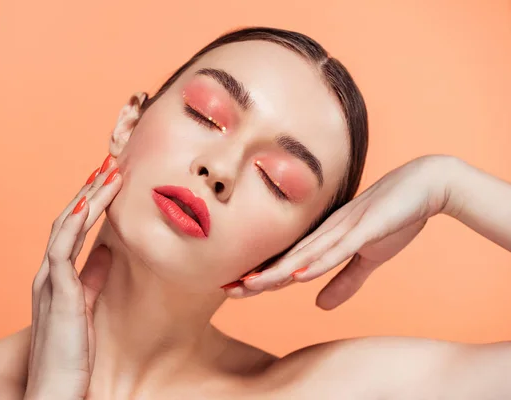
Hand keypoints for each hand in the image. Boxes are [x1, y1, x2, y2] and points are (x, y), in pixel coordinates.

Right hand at [24, 154, 120, 399]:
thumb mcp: (88, 305)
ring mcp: (49, 279)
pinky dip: (74, 223)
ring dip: (87, 197)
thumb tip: (108, 252)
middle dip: (89, 190)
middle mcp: (48, 272)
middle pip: (67, 219)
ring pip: (65, 225)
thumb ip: (94, 278)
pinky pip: (63, 248)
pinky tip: (88, 203)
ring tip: (108, 173)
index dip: (89, 202)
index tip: (109, 181)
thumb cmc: (73, 353)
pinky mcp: (57, 291)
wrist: (58, 389)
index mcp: (57, 276)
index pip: (72, 228)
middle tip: (110, 164)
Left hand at [226, 155, 456, 307]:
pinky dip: (319, 262)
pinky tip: (300, 274)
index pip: (287, 263)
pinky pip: (339, 248)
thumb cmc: (394, 218)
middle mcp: (327, 232)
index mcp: (325, 240)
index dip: (261, 277)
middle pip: (287, 259)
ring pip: (305, 255)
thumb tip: (320, 305)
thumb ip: (344, 281)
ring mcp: (344, 228)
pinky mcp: (366, 228)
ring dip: (278, 271)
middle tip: (225, 289)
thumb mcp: (367, 258)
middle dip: (256, 276)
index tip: (234, 289)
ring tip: (250, 285)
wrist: (425, 186)